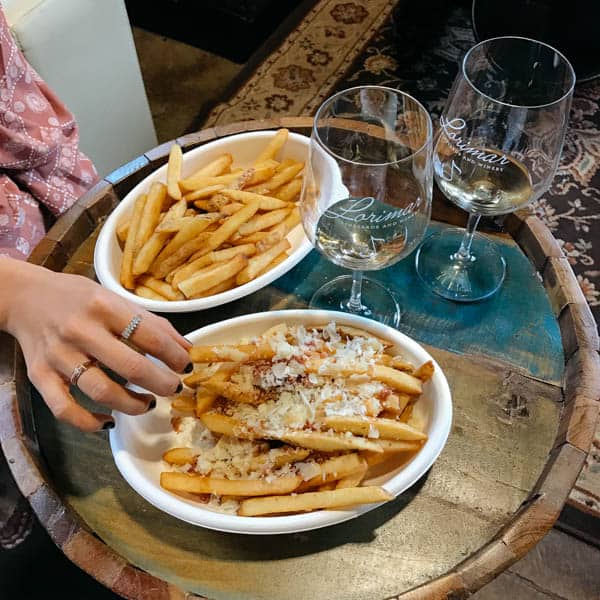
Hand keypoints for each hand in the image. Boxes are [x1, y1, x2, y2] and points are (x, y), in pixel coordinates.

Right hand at [0, 258, 190, 431]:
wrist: (25, 296)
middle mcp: (80, 330)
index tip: (186, 367)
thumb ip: (152, 323)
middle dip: (161, 383)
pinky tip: (108, 421)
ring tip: (148, 403)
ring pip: (101, 391)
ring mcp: (59, 355)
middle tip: (173, 388)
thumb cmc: (78, 297)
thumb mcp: (116, 299)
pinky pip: (65, 409)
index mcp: (104, 306)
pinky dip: (89, 423)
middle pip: (131, 367)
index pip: (149, 336)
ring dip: (132, 404)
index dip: (174, 356)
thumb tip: (187, 348)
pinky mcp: (39, 375)